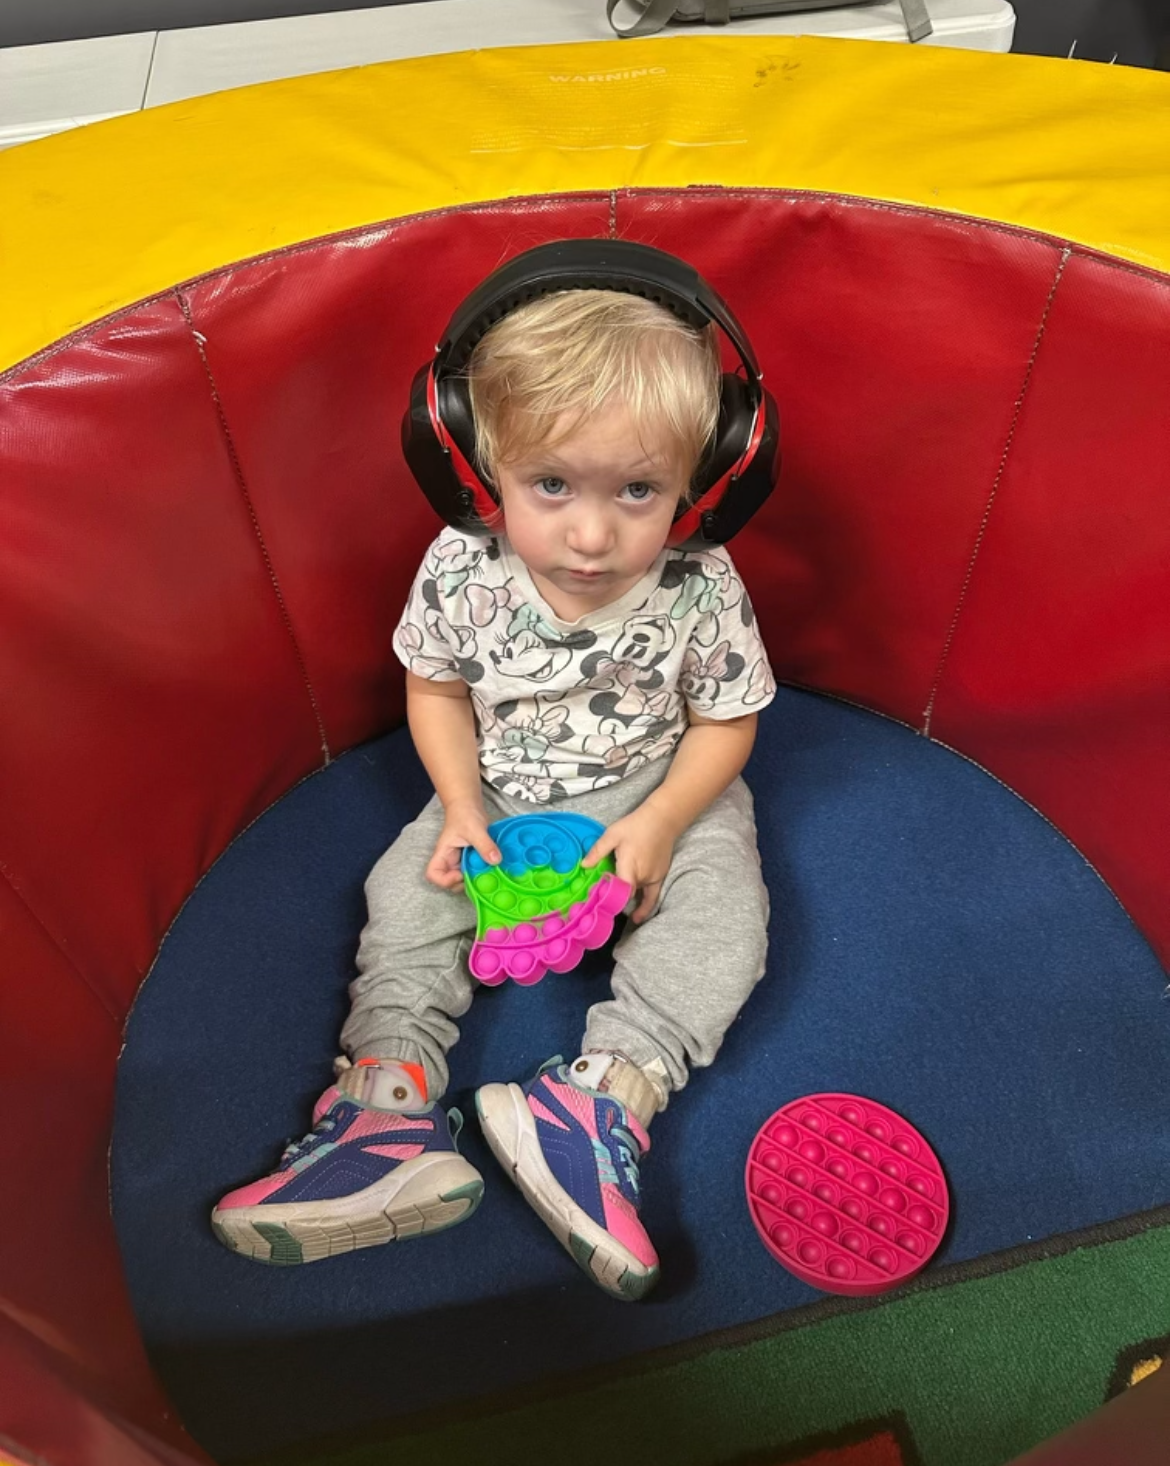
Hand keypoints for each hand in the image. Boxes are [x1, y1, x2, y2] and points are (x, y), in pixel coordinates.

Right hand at [426, 800, 501, 889]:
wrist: (468, 804)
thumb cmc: (464, 813)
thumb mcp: (475, 829)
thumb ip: (485, 845)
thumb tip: (495, 860)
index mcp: (444, 853)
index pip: (433, 874)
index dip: (444, 880)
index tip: (460, 875)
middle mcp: (450, 860)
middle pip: (449, 882)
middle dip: (463, 883)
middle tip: (477, 876)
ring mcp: (460, 860)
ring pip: (463, 878)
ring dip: (474, 878)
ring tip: (486, 870)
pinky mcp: (470, 859)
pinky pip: (474, 871)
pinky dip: (482, 872)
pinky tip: (491, 865)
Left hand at [582, 802, 676, 922]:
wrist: (663, 820)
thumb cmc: (636, 825)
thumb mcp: (612, 834)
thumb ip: (598, 851)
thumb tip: (583, 865)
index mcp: (629, 868)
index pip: (618, 892)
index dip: (608, 899)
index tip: (596, 902)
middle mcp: (642, 877)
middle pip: (625, 895)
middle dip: (613, 899)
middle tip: (598, 903)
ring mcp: (653, 879)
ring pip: (636, 895)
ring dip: (626, 900)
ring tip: (611, 908)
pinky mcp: (660, 877)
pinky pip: (652, 897)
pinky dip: (645, 907)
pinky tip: (637, 917)